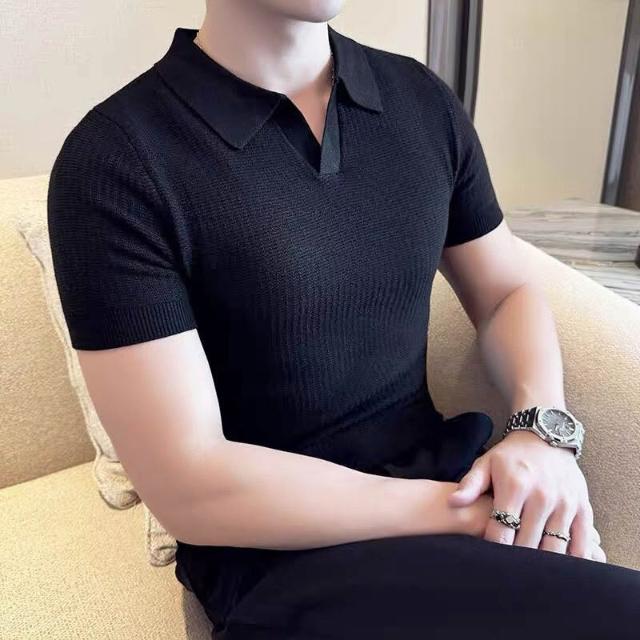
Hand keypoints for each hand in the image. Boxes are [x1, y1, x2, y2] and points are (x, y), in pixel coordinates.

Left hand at [446, 430, 605, 561]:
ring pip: (554, 549)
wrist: (546, 436)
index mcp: (515, 487)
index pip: (501, 532)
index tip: (487, 557)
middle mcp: (542, 497)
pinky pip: (582, 543)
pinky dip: (573, 559)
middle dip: (515, 560)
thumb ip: (470, 485)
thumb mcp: (486, 464)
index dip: (492, 549)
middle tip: (506, 570)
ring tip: (529, 572)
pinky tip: (562, 569)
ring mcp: (565, 504)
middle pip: (527, 544)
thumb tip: (452, 503)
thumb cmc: (510, 455)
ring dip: (543, 565)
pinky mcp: (583, 509)